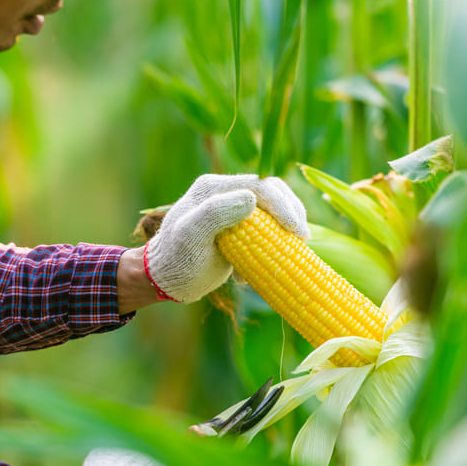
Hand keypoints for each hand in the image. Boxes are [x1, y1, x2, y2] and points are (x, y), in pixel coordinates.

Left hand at [144, 174, 307, 302]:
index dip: (283, 204)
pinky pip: (266, 227)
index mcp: (213, 188)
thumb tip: (250, 198)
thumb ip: (215, 214)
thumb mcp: (191, 238)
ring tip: (291, 250)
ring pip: (272, 209)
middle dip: (291, 213)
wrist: (164, 280)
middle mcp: (224, 192)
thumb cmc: (175, 261)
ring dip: (285, 228)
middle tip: (302, 238)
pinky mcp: (238, 226)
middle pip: (271, 192)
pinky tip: (261, 267)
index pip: (259, 185)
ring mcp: (231, 208)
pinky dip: (273, 244)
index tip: (296, 230)